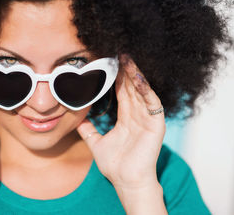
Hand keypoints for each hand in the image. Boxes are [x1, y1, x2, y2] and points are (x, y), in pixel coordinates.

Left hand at [77, 54, 165, 188]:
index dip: (117, 78)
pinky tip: (138, 77)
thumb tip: (77, 122)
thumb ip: (88, 131)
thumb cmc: (115, 165)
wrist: (126, 182)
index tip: (109, 62)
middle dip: (126, 70)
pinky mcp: (156, 124)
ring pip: (141, 91)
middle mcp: (138, 115)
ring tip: (127, 58)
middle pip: (132, 88)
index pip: (122, 92)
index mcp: (126, 118)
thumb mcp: (97, 143)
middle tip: (119, 52)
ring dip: (135, 75)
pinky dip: (146, 90)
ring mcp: (147, 119)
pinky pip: (152, 103)